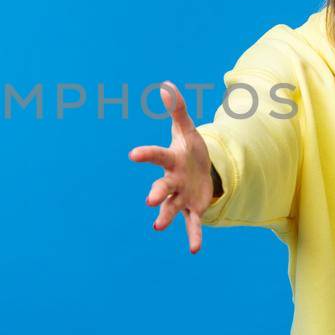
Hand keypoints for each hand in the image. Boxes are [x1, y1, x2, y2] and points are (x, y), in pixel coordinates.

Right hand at [127, 81, 213, 253]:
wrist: (201, 171)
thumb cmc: (189, 150)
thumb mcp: (187, 130)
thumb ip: (177, 110)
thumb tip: (167, 86)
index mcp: (171, 160)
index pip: (157, 156)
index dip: (146, 155)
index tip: (132, 155)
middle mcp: (172, 181)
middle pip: (163, 187)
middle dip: (157, 194)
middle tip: (149, 201)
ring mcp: (182, 196)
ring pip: (173, 208)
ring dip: (166, 217)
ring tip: (157, 226)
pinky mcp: (193, 209)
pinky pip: (193, 224)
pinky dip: (194, 235)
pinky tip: (195, 249)